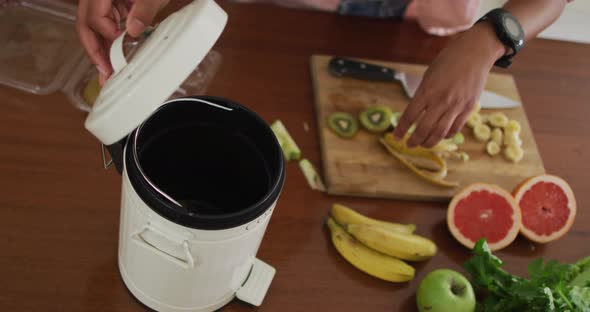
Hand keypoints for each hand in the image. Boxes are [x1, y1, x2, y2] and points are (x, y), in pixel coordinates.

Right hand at [76, 0, 169, 84]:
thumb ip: (144, 10)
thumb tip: (132, 31)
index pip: (94, 17)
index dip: (107, 33)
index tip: (122, 43)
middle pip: (86, 25)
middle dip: (94, 51)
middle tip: (104, 74)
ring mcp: (104, 2)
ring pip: (94, 28)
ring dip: (101, 50)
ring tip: (107, 74)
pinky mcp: (114, 6)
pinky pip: (106, 26)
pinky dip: (110, 42)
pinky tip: (114, 59)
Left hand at [393, 23, 505, 147]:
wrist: (474, 52)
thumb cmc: (448, 61)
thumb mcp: (429, 75)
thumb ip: (422, 94)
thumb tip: (415, 113)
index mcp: (427, 90)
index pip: (409, 116)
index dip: (401, 129)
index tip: (396, 137)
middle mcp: (441, 100)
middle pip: (424, 129)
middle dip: (414, 140)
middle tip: (409, 145)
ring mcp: (456, 105)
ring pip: (440, 133)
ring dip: (429, 142)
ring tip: (423, 144)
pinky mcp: (469, 108)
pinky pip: (456, 128)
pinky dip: (446, 135)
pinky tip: (440, 135)